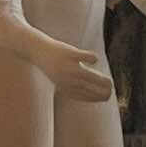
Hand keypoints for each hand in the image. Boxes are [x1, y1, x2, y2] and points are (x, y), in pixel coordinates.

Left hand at [0, 16, 118, 104]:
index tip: (107, 96)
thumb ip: (71, 83)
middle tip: (112, 90)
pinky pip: (83, 57)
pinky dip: (90, 58)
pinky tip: (94, 59)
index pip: (85, 97)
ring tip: (111, 82)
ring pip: (90, 76)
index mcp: (64, 87)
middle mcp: (67, 80)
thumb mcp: (58, 76)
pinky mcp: (68, 53)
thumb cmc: (48, 63)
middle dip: (103, 92)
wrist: (33, 49)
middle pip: (90, 90)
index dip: (97, 97)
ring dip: (102, 80)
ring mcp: (68, 67)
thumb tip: (89, 87)